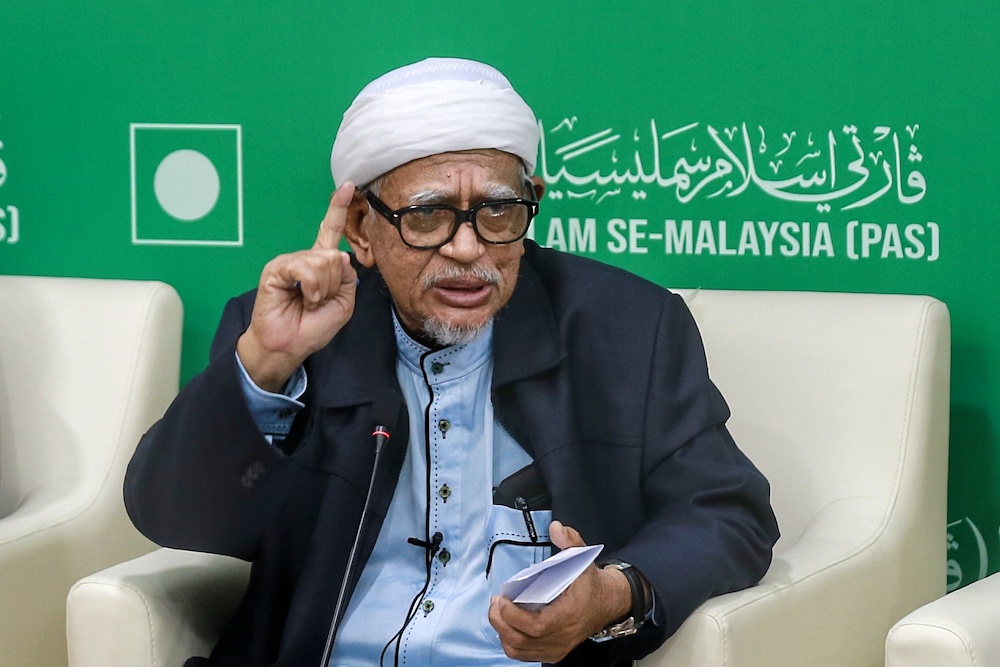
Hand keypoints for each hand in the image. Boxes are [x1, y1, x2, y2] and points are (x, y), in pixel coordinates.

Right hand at [236, 183, 358, 390]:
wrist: (289, 345)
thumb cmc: (313, 326)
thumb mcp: (344, 301)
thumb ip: (347, 276)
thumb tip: (338, 255)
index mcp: (321, 264)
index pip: (331, 230)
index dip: (339, 208)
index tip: (349, 186)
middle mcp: (306, 258)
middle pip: (335, 255)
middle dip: (334, 284)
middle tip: (318, 301)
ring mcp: (290, 261)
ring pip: (323, 261)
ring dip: (323, 288)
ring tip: (309, 301)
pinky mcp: (277, 268)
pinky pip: (306, 268)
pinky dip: (311, 287)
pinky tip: (302, 297)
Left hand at [488, 521, 631, 662]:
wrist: (607, 604)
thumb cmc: (590, 584)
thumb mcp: (584, 559)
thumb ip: (571, 541)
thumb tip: (556, 527)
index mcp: (569, 615)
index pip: (536, 626)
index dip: (513, 616)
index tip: (501, 599)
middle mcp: (563, 637)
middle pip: (521, 641)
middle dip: (500, 622)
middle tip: (495, 603)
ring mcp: (557, 648)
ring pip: (519, 650)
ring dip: (502, 632)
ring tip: (499, 611)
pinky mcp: (552, 653)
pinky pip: (523, 654)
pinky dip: (510, 640)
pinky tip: (508, 623)